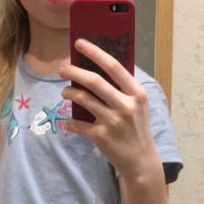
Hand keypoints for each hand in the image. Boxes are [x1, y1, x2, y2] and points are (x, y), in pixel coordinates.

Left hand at [59, 39, 161, 180]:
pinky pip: (78, 123)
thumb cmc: (137, 128)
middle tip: (62, 68)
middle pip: (94, 81)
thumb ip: (123, 88)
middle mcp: (126, 105)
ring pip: (83, 99)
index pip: (114, 67)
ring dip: (69, 93)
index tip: (79, 43)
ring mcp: (113, 121)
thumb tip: (98, 66)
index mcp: (137, 93)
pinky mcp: (101, 136)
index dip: (95, 53)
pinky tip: (69, 122)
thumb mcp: (138, 105)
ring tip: (65, 92)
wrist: (140, 160)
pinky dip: (70, 122)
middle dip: (74, 72)